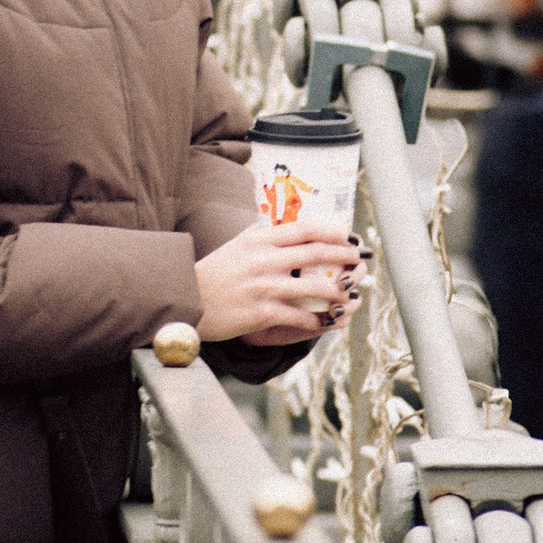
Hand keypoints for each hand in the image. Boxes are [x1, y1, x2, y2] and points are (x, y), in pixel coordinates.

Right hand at [193, 219, 365, 347]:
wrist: (185, 300)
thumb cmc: (210, 274)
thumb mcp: (232, 247)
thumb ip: (255, 234)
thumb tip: (271, 221)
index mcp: (258, 241)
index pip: (303, 229)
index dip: (331, 231)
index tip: (348, 235)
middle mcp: (263, 260)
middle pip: (315, 253)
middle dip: (343, 256)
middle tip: (358, 260)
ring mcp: (263, 287)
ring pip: (314, 287)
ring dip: (338, 292)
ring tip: (350, 295)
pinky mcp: (261, 312)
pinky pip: (299, 316)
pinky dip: (318, 319)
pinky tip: (327, 321)